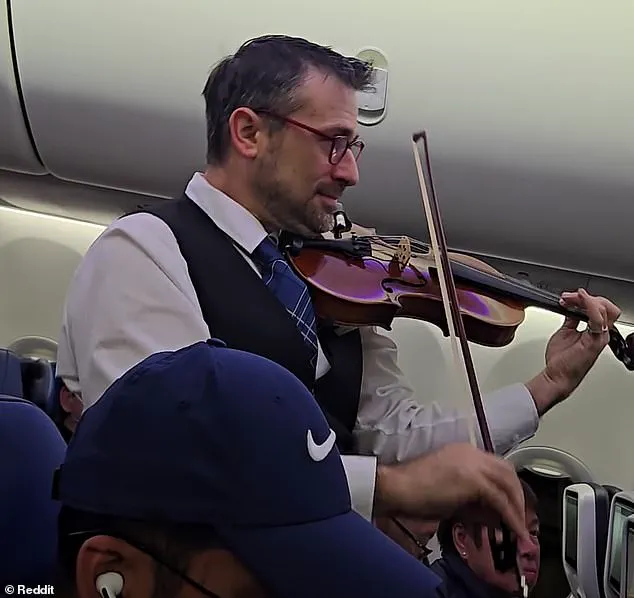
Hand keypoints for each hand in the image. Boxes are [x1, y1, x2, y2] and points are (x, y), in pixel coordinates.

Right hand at [374, 443, 529, 542]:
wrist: (397, 487)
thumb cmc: (414, 491)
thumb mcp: (448, 491)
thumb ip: (471, 498)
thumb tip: (492, 515)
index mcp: (463, 451)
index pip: (495, 465)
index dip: (507, 486)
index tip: (512, 505)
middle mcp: (471, 452)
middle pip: (507, 471)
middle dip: (517, 495)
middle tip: (520, 517)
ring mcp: (473, 464)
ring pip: (508, 482)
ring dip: (517, 506)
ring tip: (520, 527)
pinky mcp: (473, 479)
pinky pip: (500, 499)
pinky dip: (510, 515)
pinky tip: (513, 529)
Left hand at [527, 288, 620, 412]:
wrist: (556, 375)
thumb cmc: (561, 360)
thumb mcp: (564, 331)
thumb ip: (571, 319)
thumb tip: (570, 307)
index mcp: (595, 331)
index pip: (599, 308)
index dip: (585, 299)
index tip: (567, 297)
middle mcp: (600, 333)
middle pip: (605, 306)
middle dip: (586, 297)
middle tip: (567, 297)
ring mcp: (599, 337)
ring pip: (603, 309)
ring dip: (584, 299)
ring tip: (568, 299)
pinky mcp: (594, 341)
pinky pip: (597, 319)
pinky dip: (589, 306)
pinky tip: (579, 300)